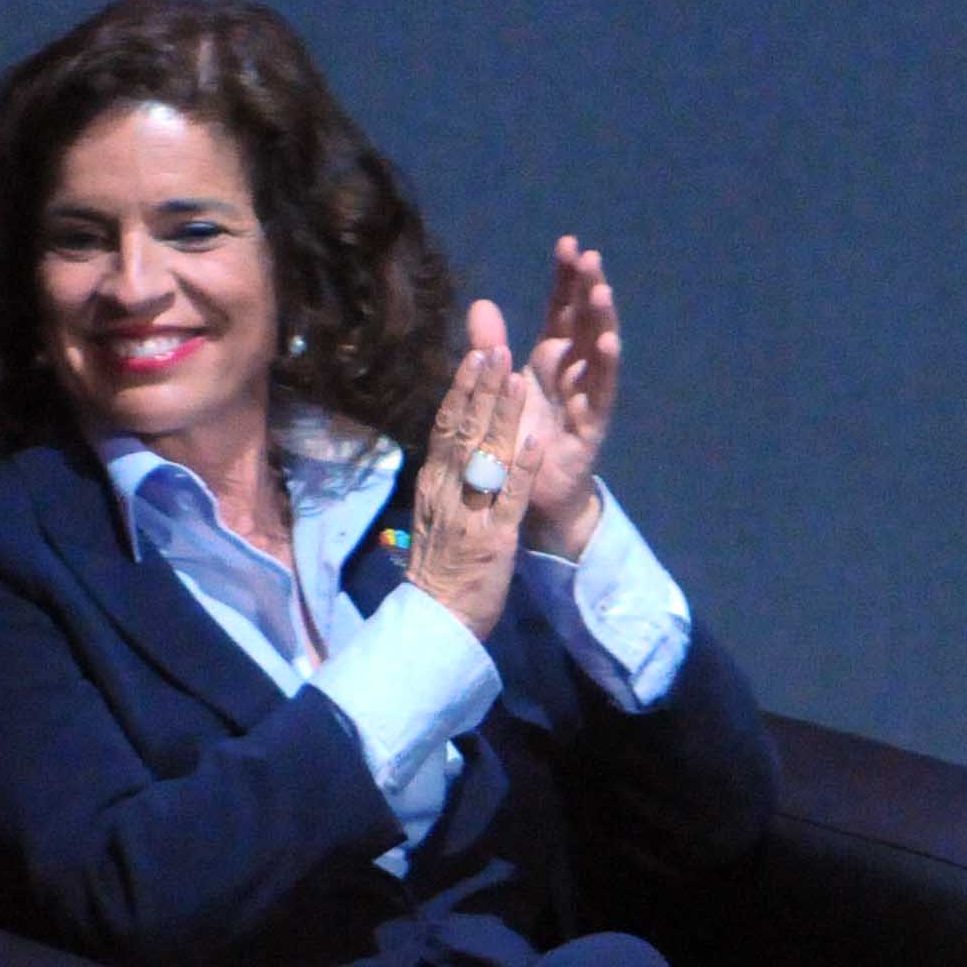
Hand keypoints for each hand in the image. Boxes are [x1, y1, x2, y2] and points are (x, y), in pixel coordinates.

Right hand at [404, 348, 544, 641]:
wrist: (435, 618)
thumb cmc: (440, 566)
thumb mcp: (434, 512)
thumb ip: (443, 476)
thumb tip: (449, 440)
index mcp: (433, 483)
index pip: (446, 427)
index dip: (461, 390)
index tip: (476, 355)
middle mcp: (447, 490)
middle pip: (463, 431)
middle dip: (480, 389)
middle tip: (496, 348)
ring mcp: (469, 512)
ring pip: (485, 456)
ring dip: (501, 417)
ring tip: (517, 378)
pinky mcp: (492, 538)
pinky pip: (508, 499)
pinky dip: (519, 469)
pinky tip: (533, 441)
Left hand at [502, 237, 618, 556]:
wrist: (529, 497)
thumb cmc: (517, 440)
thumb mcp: (497, 388)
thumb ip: (490, 347)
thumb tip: (481, 303)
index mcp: (549, 360)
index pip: (561, 310)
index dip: (565, 279)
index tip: (568, 244)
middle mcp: (571, 371)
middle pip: (583, 322)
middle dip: (587, 288)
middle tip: (589, 255)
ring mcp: (584, 395)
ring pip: (597, 351)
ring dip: (601, 320)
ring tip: (600, 290)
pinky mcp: (591, 423)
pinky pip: (600, 391)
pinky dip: (605, 366)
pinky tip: (607, 341)